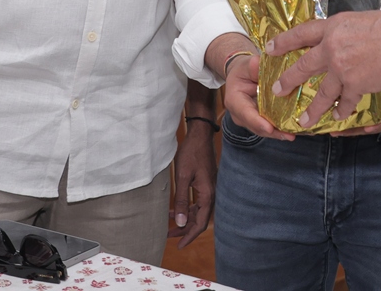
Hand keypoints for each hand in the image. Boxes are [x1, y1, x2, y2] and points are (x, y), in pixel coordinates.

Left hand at [169, 119, 216, 246]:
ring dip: (184, 219)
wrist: (200, 135)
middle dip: (185, 229)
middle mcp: (211, 194)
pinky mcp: (205, 184)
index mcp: (207, 194)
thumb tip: (179, 222)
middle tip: (169, 237)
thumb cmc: (192, 153)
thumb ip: (181, 200)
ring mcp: (209, 188)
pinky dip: (186, 208)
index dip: (190, 236)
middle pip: (199, 219)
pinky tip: (174, 210)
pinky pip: (197, 202)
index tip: (179, 245)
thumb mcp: (183, 177)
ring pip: (197, 211)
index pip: (200, 223)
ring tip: (169, 225)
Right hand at [222, 52, 294, 140]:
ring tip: (292, 135)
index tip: (269, 128)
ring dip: (278, 133)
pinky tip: (293, 131)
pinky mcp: (259, 121)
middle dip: (272, 132)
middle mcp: (240, 114)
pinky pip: (269, 127)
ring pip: (263, 130)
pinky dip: (280, 129)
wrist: (242, 76)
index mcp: (234, 100)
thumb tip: (257, 63)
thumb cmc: (243, 70)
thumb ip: (252, 65)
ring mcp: (249, 120)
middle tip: (288, 135)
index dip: (257, 121)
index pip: (245, 113)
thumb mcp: (245, 65)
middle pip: (256, 126)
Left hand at [268, 8, 380, 128]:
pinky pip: (345, 102)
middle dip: (288, 81)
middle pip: (302, 66)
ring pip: (321, 93)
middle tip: (277, 90)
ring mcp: (342, 68)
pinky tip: (339, 117)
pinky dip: (343, 111)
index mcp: (332, 27)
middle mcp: (331, 47)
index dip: (283, 42)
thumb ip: (342, 32)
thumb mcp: (358, 21)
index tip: (269, 49)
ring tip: (304, 120)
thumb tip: (335, 41)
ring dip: (312, 110)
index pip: (300, 33)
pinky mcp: (355, 84)